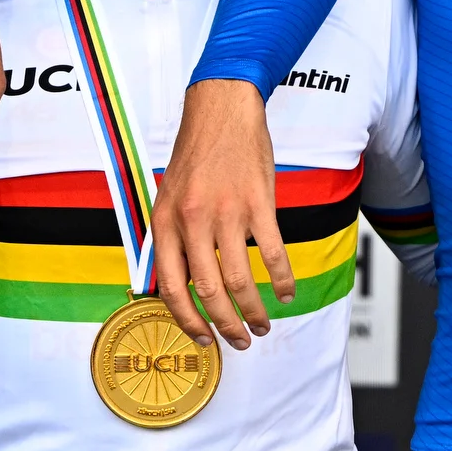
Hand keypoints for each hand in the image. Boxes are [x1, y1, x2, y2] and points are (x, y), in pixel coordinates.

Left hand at [149, 79, 288, 350]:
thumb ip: (172, 237)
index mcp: (166, 222)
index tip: (201, 339)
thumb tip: (178, 284)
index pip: (171, 287)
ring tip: (262, 325)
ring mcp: (227, 212)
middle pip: (209, 291)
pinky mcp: (258, 202)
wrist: (222, 109)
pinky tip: (285, 292)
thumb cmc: (196, 153)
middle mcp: (192, 220)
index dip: (186, 321)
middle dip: (225, 326)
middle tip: (239, 341)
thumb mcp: (168, 195)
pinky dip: (282, 280)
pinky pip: (273, 253)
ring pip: (240, 280)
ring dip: (254, 311)